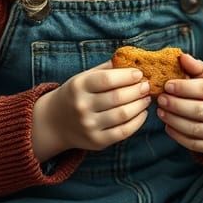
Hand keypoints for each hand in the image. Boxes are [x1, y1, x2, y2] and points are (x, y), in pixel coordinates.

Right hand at [32, 62, 150, 161]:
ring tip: (146, 98)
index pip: (107, 79)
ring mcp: (89, 125)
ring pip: (123, 114)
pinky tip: (142, 113)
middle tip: (147, 86)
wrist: (54, 122)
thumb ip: (107, 69)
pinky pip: (124, 132)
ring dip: (140, 105)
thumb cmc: (76, 94)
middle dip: (137, 90)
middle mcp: (82, 106)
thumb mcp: (84, 77)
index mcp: (79, 86)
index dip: (127, 76)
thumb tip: (133, 60)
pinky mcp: (97, 141)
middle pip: (118, 97)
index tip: (139, 74)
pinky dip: (138, 122)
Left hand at [156, 53, 202, 155]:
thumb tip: (181, 57)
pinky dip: (177, 135)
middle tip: (160, 99)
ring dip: (173, 120)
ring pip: (194, 129)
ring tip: (160, 111)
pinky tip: (168, 126)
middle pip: (198, 110)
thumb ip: (198, 68)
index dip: (182, 87)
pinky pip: (194, 144)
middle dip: (175, 105)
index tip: (166, 85)